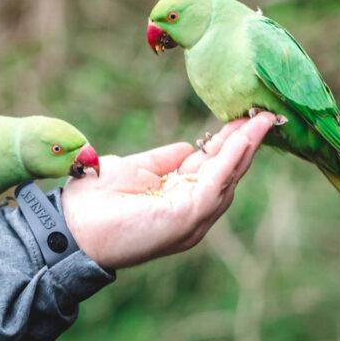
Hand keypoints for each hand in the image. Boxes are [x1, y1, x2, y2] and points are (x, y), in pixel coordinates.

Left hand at [62, 112, 276, 269]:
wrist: (73, 226)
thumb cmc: (96, 201)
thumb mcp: (135, 168)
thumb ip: (163, 160)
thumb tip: (189, 146)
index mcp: (179, 197)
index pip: (213, 166)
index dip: (230, 141)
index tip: (246, 116)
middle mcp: (191, 210)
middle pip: (228, 172)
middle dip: (247, 142)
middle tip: (266, 113)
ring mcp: (192, 218)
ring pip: (228, 178)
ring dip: (245, 147)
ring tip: (261, 121)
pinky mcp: (186, 219)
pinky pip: (214, 185)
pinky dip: (229, 161)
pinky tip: (240, 139)